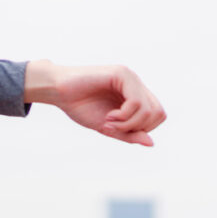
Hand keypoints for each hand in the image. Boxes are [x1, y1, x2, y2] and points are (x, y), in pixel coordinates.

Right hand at [24, 61, 165, 144]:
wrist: (58, 91)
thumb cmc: (80, 107)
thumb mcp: (108, 128)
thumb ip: (129, 135)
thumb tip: (151, 143)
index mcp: (135, 95)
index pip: (157, 115)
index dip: (142, 129)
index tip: (119, 130)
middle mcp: (136, 84)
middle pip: (158, 113)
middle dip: (138, 128)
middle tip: (114, 127)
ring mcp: (130, 77)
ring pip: (149, 109)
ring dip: (129, 123)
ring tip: (109, 121)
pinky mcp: (121, 74)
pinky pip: (137, 102)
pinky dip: (124, 116)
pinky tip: (109, 116)